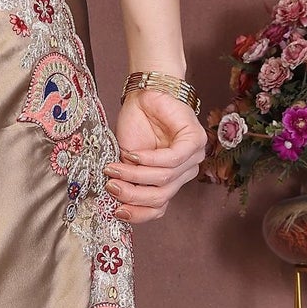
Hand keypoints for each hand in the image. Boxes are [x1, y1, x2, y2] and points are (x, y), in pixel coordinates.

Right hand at [104, 88, 207, 224]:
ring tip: (115, 167)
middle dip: (133, 195)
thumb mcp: (127, 160)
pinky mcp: (195, 141)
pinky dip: (149, 159)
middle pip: (161, 197)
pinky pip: (172, 159)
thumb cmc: (136, 124)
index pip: (159, 207)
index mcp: (170, 180)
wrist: (144, 94)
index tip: (116, 211)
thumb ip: (129, 180)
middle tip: (111, 186)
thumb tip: (117, 203)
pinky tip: (133, 154)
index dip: (138, 213)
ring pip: (164, 179)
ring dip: (135, 175)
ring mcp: (193, 157)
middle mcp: (185, 172)